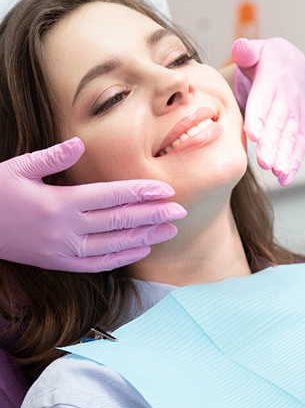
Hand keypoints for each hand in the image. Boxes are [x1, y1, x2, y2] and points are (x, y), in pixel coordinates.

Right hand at [0, 138, 185, 271]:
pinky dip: (123, 258)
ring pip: (115, 245)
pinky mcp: (60, 264)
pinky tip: (142, 250)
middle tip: (181, 211)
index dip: (142, 193)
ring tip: (171, 230)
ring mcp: (64, 250)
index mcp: (60, 202)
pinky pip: (98, 264)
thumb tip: (79, 143)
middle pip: (121, 221)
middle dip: (154, 215)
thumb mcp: (18, 168)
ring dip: (146, 237)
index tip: (167, 190)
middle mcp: (67, 229)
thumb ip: (52, 157)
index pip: (112, 196)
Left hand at [231, 37, 304, 185]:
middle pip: (279, 122)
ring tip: (277, 173)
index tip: (253, 134)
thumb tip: (240, 48)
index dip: (260, 115)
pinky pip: (299, 143)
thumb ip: (247, 50)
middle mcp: (287, 98)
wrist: (295, 64)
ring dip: (285, 156)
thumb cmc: (267, 60)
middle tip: (264, 161)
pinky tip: (285, 178)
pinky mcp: (300, 125)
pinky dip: (295, 161)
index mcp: (273, 79)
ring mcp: (296, 113)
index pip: (265, 99)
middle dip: (273, 143)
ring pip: (291, 135)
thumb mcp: (256, 49)